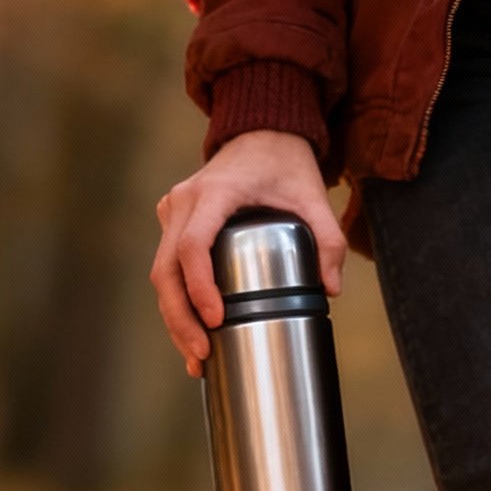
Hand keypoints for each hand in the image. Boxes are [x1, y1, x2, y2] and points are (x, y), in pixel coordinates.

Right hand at [152, 131, 346, 376]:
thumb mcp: (314, 197)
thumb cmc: (285, 165)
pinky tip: (189, 337)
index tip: (217, 319)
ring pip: (161, 273)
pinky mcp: (172, 222)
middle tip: (202, 354)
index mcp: (215, 192)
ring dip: (174, 318)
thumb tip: (330, 288)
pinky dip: (176, 303)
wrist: (260, 133)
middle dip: (181, 318)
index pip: (193, 245)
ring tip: (196, 358)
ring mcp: (173, 211)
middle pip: (166, 269)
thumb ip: (329, 239)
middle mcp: (184, 201)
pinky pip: (166, 268)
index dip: (199, 286)